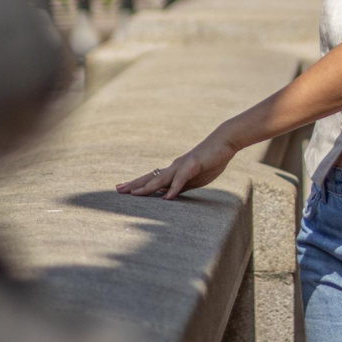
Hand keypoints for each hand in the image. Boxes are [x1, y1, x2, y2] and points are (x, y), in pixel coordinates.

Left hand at [116, 129, 236, 200]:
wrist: (223, 143)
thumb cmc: (210, 161)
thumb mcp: (194, 179)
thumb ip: (181, 187)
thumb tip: (168, 197)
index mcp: (173, 171)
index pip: (151, 179)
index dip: (137, 185)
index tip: (122, 189)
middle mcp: (173, 167)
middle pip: (150, 177)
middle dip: (134, 185)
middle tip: (117, 190)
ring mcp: (182, 166)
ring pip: (161, 178)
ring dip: (147, 187)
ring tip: (135, 194)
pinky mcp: (193, 166)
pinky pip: (181, 179)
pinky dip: (174, 188)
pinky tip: (167, 198)